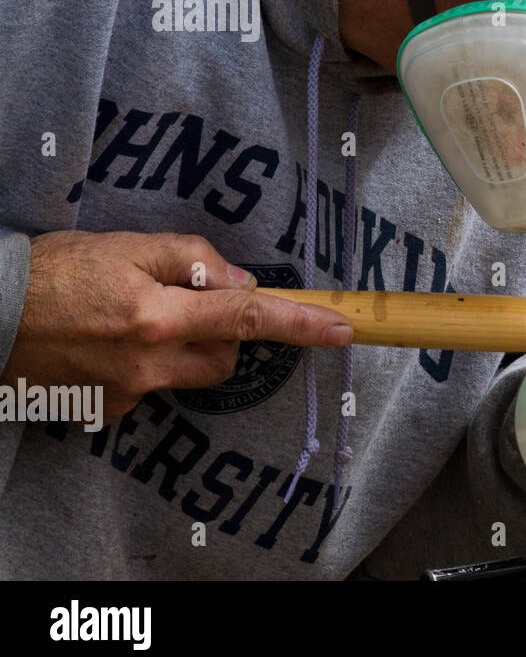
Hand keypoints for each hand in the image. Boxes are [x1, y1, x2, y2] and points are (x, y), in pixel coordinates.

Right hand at [5, 231, 353, 422]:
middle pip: (225, 357)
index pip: (248, 316)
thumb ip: (189, 259)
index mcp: (158, 316)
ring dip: (183, 348)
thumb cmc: (53, 271)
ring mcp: (126, 393)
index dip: (300, 323)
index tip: (342, 329)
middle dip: (223, 332)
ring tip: (133, 319)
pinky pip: (149, 387)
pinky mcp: (106, 411)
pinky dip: (144, 365)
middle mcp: (148, 363)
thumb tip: (237, 280)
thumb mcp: (124, 245)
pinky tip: (106, 343)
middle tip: (185, 303)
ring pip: (188, 374)